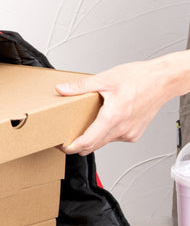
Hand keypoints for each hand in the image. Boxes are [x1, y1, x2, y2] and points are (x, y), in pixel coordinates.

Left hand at [55, 58, 177, 154]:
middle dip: (77, 144)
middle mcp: (122, 130)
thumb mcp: (105, 79)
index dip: (70, 147)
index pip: (86, 142)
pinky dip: (105, 133)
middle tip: (66, 136)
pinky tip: (105, 120)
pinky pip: (114, 138)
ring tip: (85, 123)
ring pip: (103, 143)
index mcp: (113, 117)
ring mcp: (129, 134)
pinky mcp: (134, 134)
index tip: (61, 145)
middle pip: (92, 146)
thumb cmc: (140, 78)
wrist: (164, 80)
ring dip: (92, 138)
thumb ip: (80, 87)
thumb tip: (61, 89)